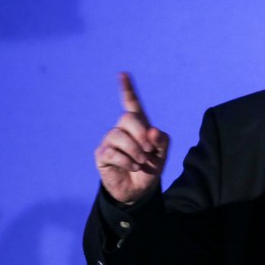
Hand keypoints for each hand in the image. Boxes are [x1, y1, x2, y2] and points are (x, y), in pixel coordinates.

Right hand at [94, 72, 168, 204]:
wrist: (139, 190)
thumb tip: (153, 131)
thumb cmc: (150, 168)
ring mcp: (110, 141)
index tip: (123, 74)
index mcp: (139, 126)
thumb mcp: (162, 155)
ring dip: (134, 150)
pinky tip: (132, 167)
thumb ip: (162, 141)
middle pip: (127, 117)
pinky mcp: (102, 154)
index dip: (127, 89)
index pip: (132, 103)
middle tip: (149, 150)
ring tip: (141, 162)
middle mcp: (122, 130)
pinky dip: (127, 161)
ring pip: (118, 134)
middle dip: (140, 132)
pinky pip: (112, 152)